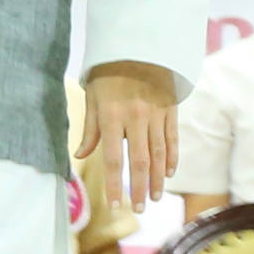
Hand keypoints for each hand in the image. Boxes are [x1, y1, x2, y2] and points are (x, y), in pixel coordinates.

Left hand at [77, 60, 177, 209]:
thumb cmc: (109, 73)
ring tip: (154, 198)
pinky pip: (172, 139)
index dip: (115, 184)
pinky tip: (169, 174)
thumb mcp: (92, 97)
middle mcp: (135, 118)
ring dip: (156, 179)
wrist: (138, 45)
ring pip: (159, 154)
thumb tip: (80, 156)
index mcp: (112, 116)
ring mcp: (155, 114)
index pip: (113, 158)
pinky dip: (172, 158)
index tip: (116, 205)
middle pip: (139, 162)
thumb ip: (90, 129)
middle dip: (138, 188)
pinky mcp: (170, 109)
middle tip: (139, 209)